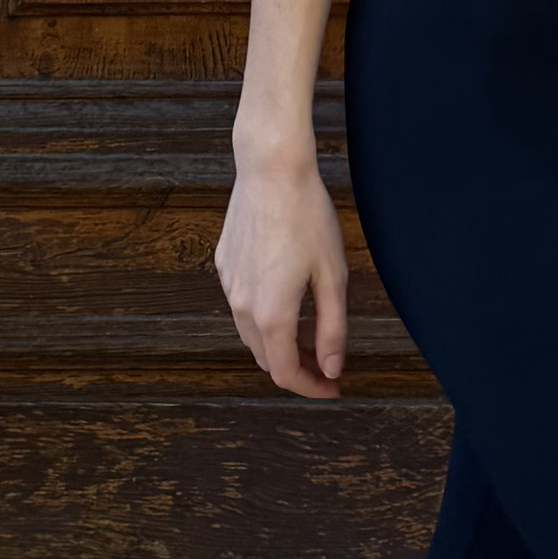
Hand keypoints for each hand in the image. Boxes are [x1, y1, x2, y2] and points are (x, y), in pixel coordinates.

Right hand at [216, 157, 351, 393]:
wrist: (271, 170)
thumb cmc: (307, 217)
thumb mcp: (333, 276)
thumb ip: (332, 329)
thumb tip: (331, 369)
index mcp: (272, 314)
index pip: (286, 373)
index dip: (311, 388)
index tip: (333, 386)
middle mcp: (242, 306)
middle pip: (266, 358)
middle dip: (297, 368)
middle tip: (327, 363)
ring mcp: (229, 284)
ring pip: (251, 333)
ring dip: (279, 343)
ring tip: (311, 332)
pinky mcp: (224, 263)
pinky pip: (242, 304)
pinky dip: (264, 315)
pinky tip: (287, 295)